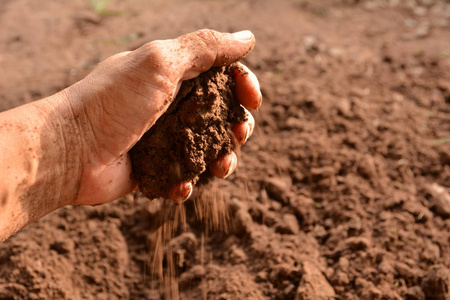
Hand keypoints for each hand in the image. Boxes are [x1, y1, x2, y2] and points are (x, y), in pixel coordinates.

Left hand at [68, 29, 260, 204]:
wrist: (69, 151)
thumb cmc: (111, 102)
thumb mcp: (159, 63)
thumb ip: (204, 48)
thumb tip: (247, 37)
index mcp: (174, 75)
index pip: (223, 75)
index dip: (244, 84)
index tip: (253, 100)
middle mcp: (171, 104)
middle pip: (222, 114)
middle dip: (239, 125)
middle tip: (239, 134)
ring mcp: (164, 138)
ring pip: (209, 148)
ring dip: (223, 159)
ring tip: (221, 168)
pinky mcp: (156, 169)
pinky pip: (185, 176)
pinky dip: (189, 182)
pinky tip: (181, 186)